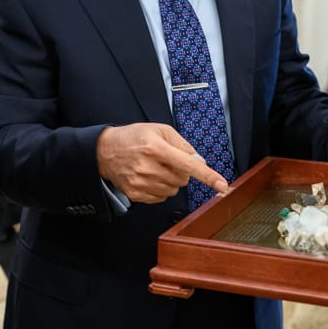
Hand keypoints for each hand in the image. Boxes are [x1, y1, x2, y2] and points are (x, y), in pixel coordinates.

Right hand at [96, 123, 228, 202]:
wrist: (105, 150)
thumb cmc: (134, 137)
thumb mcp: (159, 130)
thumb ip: (182, 145)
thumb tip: (200, 161)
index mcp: (156, 148)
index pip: (188, 164)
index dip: (207, 176)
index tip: (222, 185)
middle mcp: (148, 166)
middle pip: (182, 179)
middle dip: (181, 172)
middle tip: (167, 161)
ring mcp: (140, 182)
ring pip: (173, 190)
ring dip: (171, 181)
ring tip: (157, 168)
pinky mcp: (135, 193)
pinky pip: (161, 198)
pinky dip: (160, 189)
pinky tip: (150, 177)